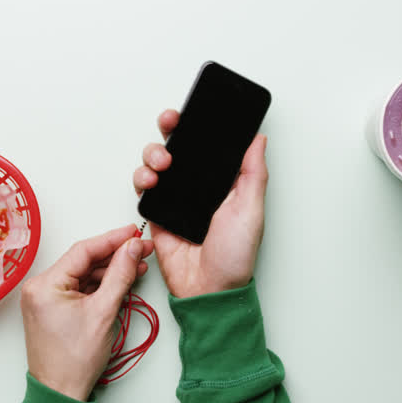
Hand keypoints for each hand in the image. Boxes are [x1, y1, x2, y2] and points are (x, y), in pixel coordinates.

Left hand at [20, 224, 154, 400]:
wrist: (61, 393)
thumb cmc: (75, 361)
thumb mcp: (104, 312)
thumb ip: (120, 274)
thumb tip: (132, 248)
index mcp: (45, 285)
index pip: (83, 250)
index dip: (113, 239)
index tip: (133, 233)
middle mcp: (40, 287)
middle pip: (83, 261)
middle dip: (114, 255)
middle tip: (141, 249)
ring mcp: (44, 298)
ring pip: (82, 274)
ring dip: (109, 271)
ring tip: (136, 266)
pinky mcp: (52, 308)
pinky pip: (78, 288)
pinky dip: (99, 285)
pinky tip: (119, 281)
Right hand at [133, 109, 268, 298]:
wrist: (209, 290)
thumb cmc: (235, 257)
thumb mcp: (252, 209)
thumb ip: (253, 172)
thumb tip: (258, 138)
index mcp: (223, 182)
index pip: (207, 145)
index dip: (197, 126)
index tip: (191, 112)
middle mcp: (197, 187)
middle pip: (177, 146)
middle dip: (170, 130)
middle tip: (171, 126)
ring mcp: (175, 199)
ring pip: (156, 162)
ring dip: (154, 154)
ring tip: (162, 164)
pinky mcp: (157, 214)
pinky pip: (144, 188)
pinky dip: (143, 178)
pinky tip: (151, 181)